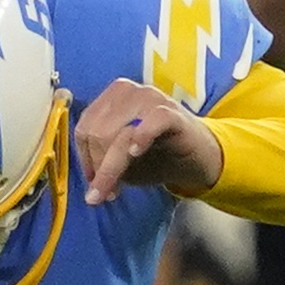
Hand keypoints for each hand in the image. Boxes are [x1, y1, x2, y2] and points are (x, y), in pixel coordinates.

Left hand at [75, 78, 225, 202]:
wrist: (199, 156)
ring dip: (113, 166)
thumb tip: (92, 188)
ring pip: (118, 132)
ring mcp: (150, 98)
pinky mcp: (173, 112)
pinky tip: (136, 153)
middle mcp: (128, 92)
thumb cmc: (158, 154)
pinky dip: (142, 137)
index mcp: (111, 99)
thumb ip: (104, 166)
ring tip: (118, 188)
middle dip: (99, 167)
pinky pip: (152, 120)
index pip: (85, 127)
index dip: (85, 159)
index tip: (93, 185)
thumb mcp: (123, 162)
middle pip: (98, 132)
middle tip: (108, 193)